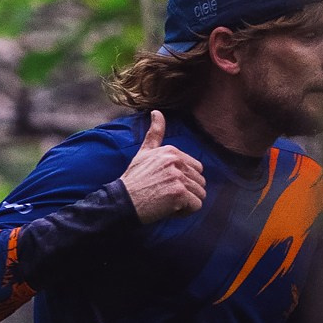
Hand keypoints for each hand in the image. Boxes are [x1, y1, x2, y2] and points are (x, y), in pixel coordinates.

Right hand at [120, 109, 206, 225]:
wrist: (122, 201)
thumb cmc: (134, 179)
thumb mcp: (144, 152)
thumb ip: (155, 133)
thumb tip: (157, 111)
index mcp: (172, 151)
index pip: (198, 169)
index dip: (185, 180)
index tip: (167, 184)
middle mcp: (176, 161)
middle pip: (200, 182)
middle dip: (187, 192)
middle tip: (166, 195)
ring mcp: (178, 177)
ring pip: (200, 194)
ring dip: (187, 203)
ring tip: (167, 201)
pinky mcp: (179, 193)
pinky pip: (196, 206)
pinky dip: (185, 212)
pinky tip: (169, 209)